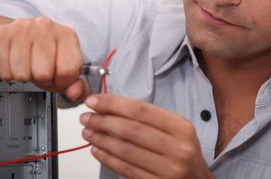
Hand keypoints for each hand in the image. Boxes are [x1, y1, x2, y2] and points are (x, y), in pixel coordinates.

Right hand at [0, 17, 88, 100]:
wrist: (13, 34)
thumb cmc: (42, 52)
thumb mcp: (64, 67)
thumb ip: (77, 85)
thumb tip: (76, 92)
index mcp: (66, 35)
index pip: (68, 70)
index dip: (61, 82)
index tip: (57, 78)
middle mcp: (46, 27)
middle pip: (44, 74)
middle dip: (41, 79)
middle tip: (38, 70)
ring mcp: (22, 28)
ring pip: (23, 74)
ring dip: (24, 76)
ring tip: (26, 65)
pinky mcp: (1, 35)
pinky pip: (5, 71)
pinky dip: (8, 73)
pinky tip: (13, 61)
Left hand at [80, 94, 213, 178]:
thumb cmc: (184, 153)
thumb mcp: (178, 130)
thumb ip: (152, 119)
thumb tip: (114, 106)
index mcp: (181, 128)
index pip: (141, 110)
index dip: (114, 104)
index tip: (95, 101)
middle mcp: (177, 148)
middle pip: (131, 129)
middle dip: (103, 121)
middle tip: (86, 117)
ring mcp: (168, 169)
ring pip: (126, 150)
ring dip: (101, 140)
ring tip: (88, 132)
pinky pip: (126, 169)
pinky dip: (108, 159)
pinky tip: (98, 150)